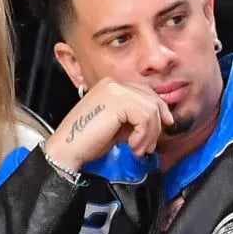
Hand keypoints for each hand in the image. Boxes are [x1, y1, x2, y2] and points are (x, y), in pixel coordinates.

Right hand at [44, 79, 172, 170]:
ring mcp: (115, 90)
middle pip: (151, 99)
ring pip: (151, 110)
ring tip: (138, 149)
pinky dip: (143, 136)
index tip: (166, 124)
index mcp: (111, 86)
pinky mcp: (117, 102)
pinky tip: (132, 146)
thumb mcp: (116, 125)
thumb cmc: (86, 141)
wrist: (67, 149)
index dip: (159, 108)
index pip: (145, 92)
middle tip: (149, 145)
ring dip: (149, 134)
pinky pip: (145, 117)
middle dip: (156, 125)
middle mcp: (113, 84)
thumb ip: (132, 118)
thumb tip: (155, 121)